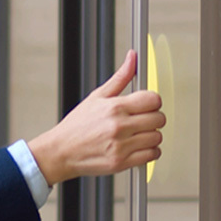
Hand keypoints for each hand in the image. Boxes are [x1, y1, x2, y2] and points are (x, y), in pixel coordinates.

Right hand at [27, 49, 163, 185]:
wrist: (61, 151)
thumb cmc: (77, 126)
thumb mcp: (96, 97)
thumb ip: (120, 77)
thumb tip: (132, 58)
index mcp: (114, 107)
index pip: (153, 100)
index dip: (153, 101)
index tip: (147, 105)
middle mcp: (119, 126)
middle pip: (158, 119)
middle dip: (154, 118)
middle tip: (143, 120)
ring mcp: (121, 145)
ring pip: (157, 137)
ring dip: (152, 135)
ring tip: (139, 134)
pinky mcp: (122, 162)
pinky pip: (151, 156)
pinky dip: (150, 152)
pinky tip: (139, 146)